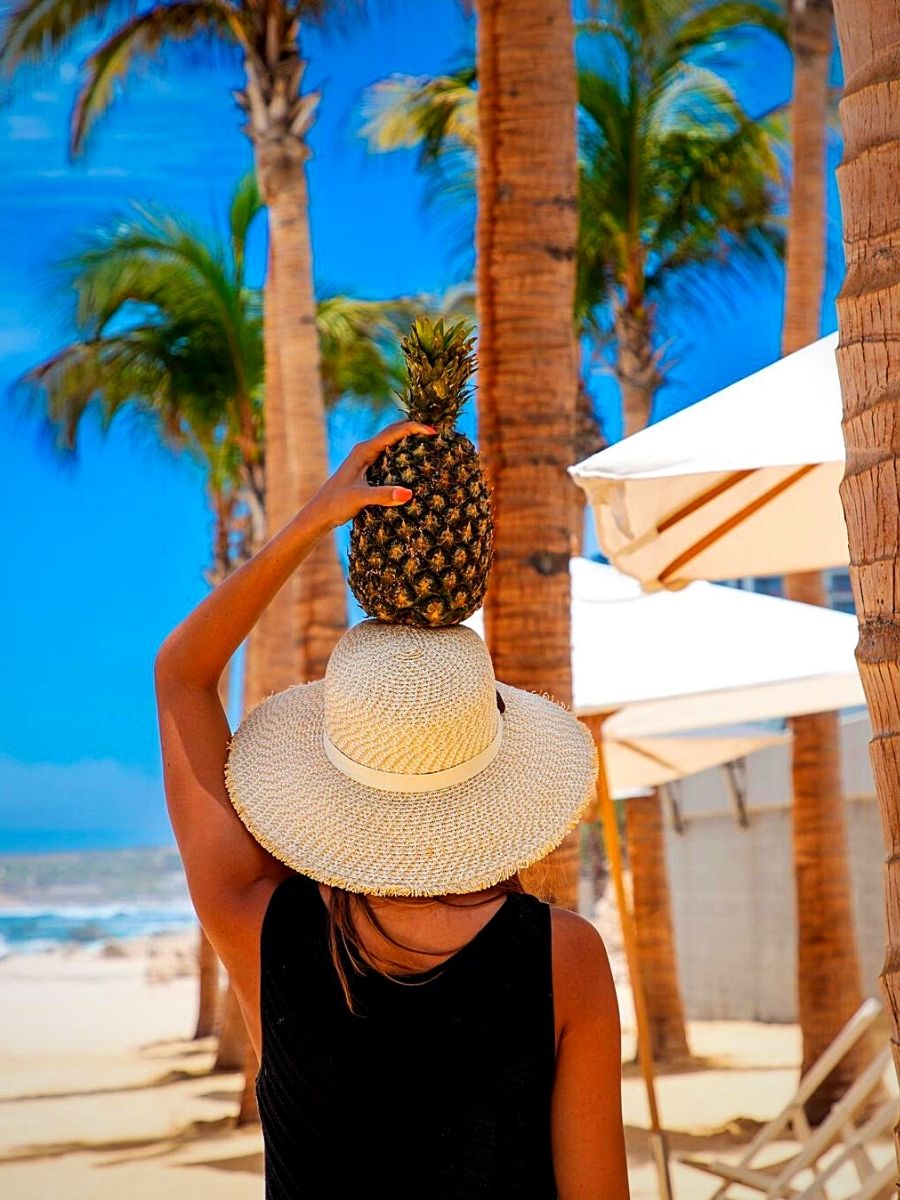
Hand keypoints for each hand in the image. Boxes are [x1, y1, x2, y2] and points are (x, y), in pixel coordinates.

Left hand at [307, 420, 436, 528]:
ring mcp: (366, 458)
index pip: (394, 432)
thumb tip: (409, 494)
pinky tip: (415, 462)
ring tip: (432, 443)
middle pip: (395, 432)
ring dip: (411, 439)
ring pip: (393, 442)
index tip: (434, 432)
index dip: (415, 428)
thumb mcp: (360, 499)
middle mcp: (365, 450)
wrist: (319, 513)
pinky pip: (390, 454)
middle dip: (415, 429)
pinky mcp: (368, 468)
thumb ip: (383, 495)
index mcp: (364, 451)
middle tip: (438, 434)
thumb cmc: (336, 503)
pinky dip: (404, 453)